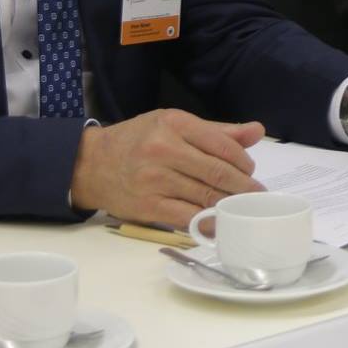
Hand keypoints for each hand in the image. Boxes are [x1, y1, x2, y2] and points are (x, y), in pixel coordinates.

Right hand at [68, 109, 264, 227]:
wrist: (90, 164)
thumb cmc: (137, 141)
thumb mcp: (173, 124)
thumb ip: (216, 131)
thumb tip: (257, 131)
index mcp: (174, 123)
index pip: (223, 145)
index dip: (244, 162)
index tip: (250, 172)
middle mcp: (164, 149)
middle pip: (218, 172)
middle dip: (244, 187)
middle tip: (257, 195)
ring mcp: (155, 179)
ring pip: (206, 196)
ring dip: (229, 205)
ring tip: (242, 208)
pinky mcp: (148, 206)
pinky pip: (188, 218)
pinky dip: (208, 223)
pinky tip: (220, 223)